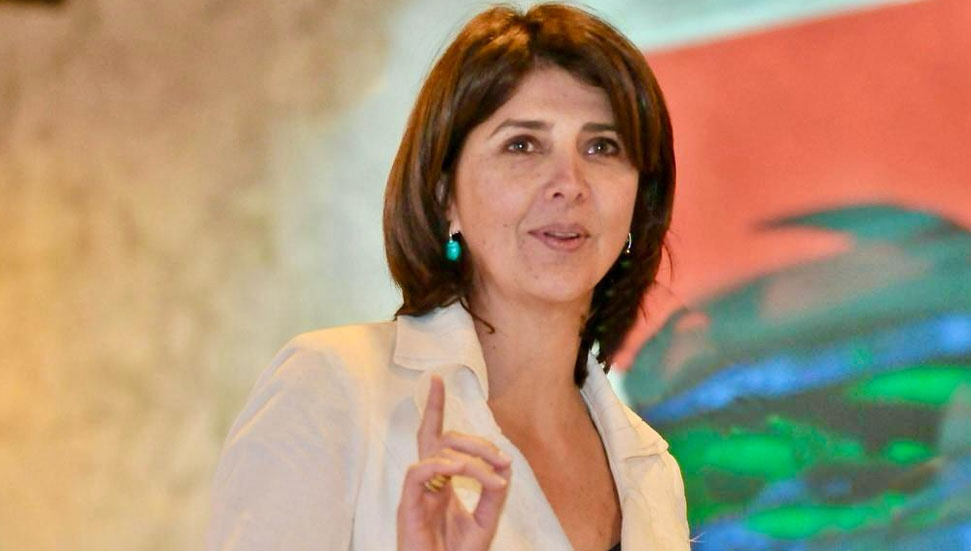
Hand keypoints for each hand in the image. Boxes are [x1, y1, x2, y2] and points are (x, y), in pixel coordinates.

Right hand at [397, 374, 512, 550]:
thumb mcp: (486, 519)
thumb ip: (494, 490)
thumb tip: (505, 461)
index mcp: (441, 481)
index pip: (435, 437)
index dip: (434, 407)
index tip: (436, 379)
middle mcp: (426, 482)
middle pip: (441, 439)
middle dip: (474, 441)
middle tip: (499, 459)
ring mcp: (415, 493)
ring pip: (435, 452)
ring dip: (469, 458)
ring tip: (491, 477)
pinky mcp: (407, 507)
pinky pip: (417, 473)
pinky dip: (441, 466)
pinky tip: (461, 471)